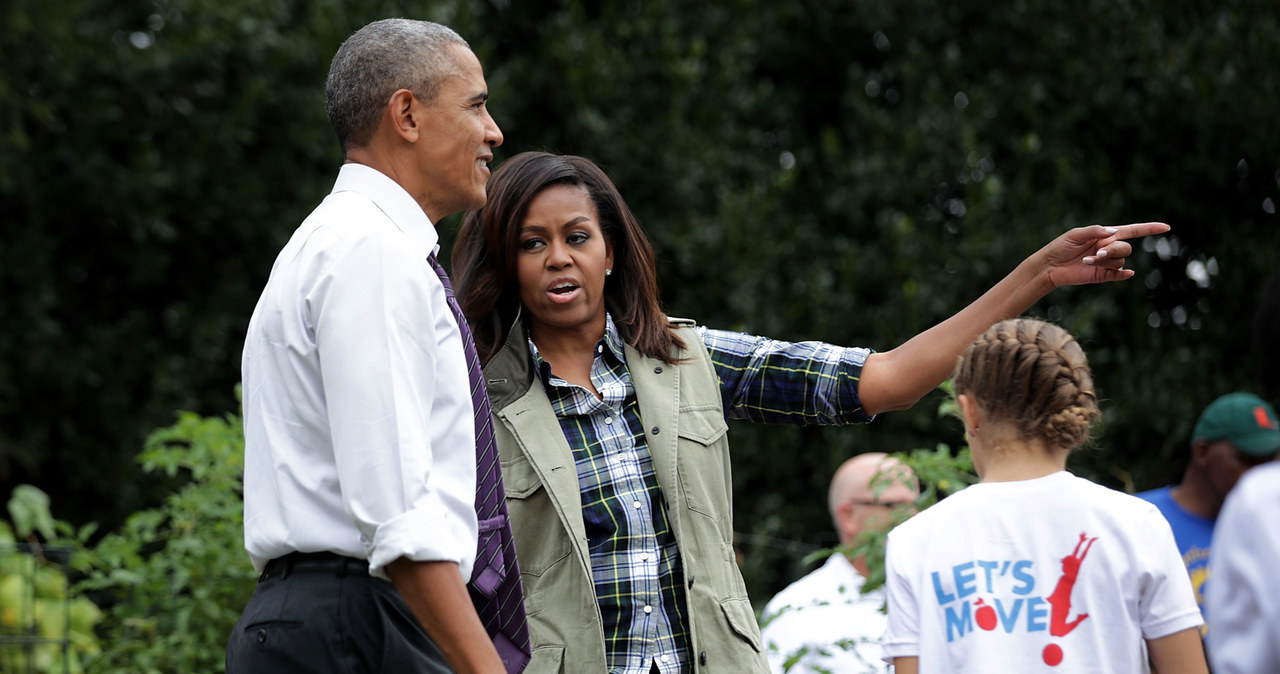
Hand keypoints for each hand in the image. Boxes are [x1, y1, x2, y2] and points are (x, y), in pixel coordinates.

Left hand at [1041, 222, 1169, 287]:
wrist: (1050, 266)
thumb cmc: (1060, 247)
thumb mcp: (1075, 234)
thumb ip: (1094, 231)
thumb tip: (1113, 232)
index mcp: (1105, 235)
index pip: (1132, 230)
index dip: (1149, 229)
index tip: (1166, 227)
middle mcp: (1108, 248)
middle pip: (1126, 247)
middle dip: (1114, 249)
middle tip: (1097, 253)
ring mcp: (1106, 263)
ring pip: (1120, 260)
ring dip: (1105, 261)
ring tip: (1087, 261)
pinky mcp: (1102, 276)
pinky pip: (1119, 274)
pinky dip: (1122, 274)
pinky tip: (1126, 273)